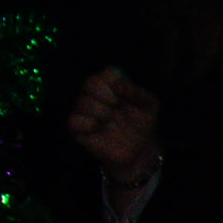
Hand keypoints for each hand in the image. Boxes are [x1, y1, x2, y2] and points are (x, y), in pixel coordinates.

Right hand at [65, 63, 162, 184]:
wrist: (139, 149)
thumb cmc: (143, 123)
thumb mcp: (149, 106)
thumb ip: (138, 93)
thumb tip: (118, 84)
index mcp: (114, 86)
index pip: (107, 72)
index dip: (113, 80)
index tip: (122, 92)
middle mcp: (97, 96)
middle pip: (89, 82)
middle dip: (104, 93)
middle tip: (116, 105)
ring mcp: (87, 113)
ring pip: (81, 102)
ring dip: (99, 111)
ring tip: (110, 119)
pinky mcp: (79, 130)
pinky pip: (72, 121)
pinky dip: (86, 124)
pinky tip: (98, 128)